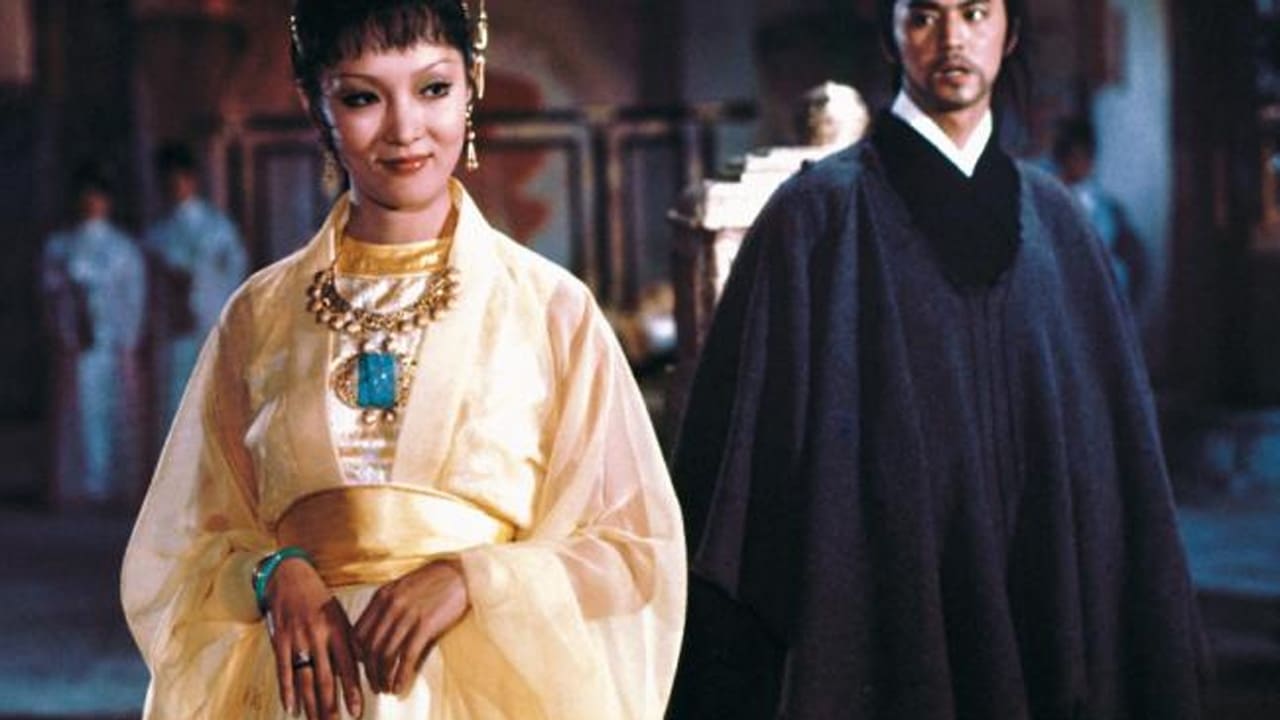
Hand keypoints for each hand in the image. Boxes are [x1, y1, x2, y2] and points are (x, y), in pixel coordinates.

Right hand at [265, 558, 362, 719]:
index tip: (355, 711)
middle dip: (330, 705)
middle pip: (324, 678)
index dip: (351, 691)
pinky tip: (292, 708)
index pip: (347, 666)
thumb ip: (351, 640)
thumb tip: (364, 665)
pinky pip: (283, 671)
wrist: (289, 576)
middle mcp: (318, 635)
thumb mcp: (340, 615)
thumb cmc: (320, 599)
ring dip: (310, 704)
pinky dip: (287, 691)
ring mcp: (297, 639)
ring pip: (304, 679)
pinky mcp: (279, 640)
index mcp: (337, 629)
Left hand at [353, 559, 469, 695]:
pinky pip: (406, 657)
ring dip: (383, 677)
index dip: (358, 655)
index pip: (358, 633)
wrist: (461, 574)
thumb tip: (376, 635)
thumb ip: (386, 607)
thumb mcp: (402, 588)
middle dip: (369, 672)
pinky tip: (399, 687)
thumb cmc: (433, 582)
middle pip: (369, 647)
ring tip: (386, 689)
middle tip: (375, 685)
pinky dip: (400, 676)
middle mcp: (390, 606)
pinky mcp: (425, 625)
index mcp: (382, 596)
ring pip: (385, 655)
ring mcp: (407, 615)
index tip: (365, 666)